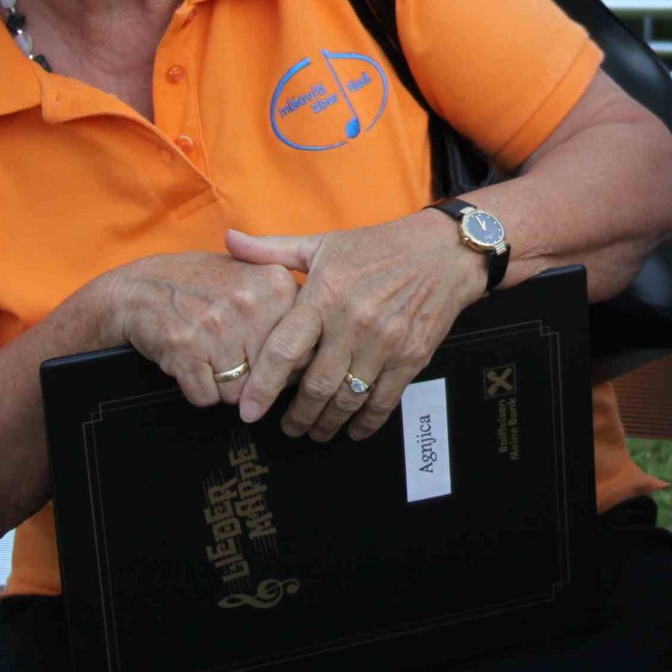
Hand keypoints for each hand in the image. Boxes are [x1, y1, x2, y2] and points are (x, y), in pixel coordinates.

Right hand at [106, 252, 299, 408]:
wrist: (139, 289)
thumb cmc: (201, 288)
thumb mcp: (251, 277)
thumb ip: (288, 307)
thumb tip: (321, 354)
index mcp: (276, 284)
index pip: (304, 349)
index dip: (287, 365)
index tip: (271, 364)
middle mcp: (251, 304)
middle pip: (273, 375)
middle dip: (254, 378)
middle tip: (233, 361)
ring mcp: (218, 328)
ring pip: (239, 393)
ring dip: (223, 387)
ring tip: (209, 359)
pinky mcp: (187, 351)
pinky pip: (207, 398)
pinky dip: (198, 391)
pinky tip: (191, 365)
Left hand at [224, 215, 485, 441]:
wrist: (443, 252)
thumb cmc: (376, 247)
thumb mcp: (323, 243)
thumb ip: (273, 249)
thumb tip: (228, 240)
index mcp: (325, 294)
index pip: (286, 349)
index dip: (263, 385)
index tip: (248, 412)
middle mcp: (353, 321)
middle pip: (316, 385)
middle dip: (297, 415)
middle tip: (287, 428)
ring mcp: (385, 342)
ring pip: (348, 398)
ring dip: (327, 423)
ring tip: (315, 431)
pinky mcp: (412, 356)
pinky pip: (384, 400)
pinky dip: (366, 422)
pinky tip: (354, 430)